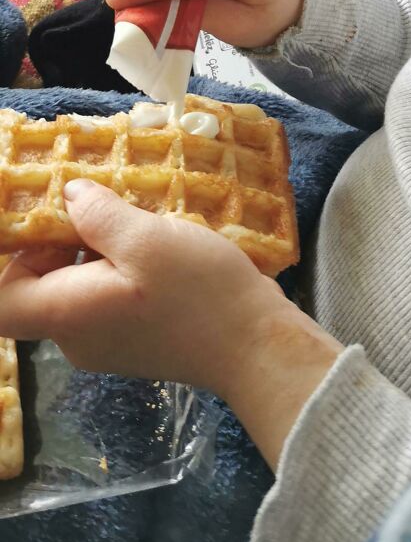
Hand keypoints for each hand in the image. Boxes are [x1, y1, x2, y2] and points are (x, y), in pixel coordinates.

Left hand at [0, 181, 341, 469]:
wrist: (255, 346)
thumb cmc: (199, 293)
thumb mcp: (148, 240)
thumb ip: (98, 215)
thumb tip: (68, 196)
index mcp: (68, 315)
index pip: (0, 302)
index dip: (4, 258)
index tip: (31, 218)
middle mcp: (76, 337)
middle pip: (35, 287)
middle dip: (54, 239)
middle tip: (88, 197)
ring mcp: (106, 341)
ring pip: (73, 287)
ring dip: (90, 246)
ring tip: (124, 209)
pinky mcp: (133, 338)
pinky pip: (104, 295)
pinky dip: (114, 263)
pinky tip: (147, 237)